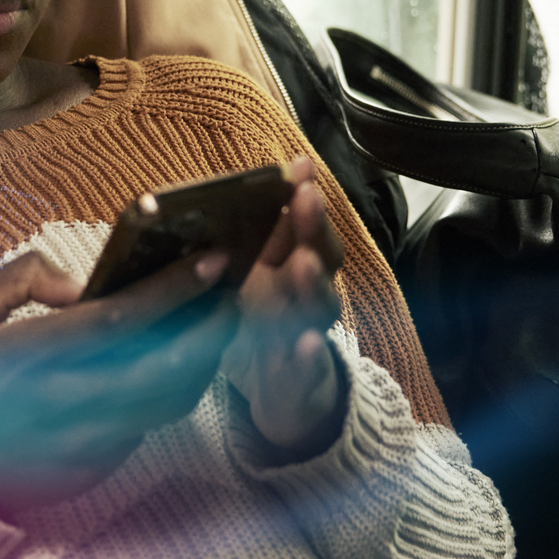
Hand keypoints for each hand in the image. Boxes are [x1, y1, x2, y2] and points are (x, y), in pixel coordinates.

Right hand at [0, 248, 236, 520]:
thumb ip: (26, 278)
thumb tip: (85, 285)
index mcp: (25, 356)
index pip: (120, 320)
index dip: (174, 289)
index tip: (213, 262)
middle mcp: (57, 405)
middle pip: (161, 369)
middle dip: (209, 329)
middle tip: (231, 295)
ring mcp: (77, 445)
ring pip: (166, 405)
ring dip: (201, 363)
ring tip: (214, 326)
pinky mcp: (89, 472)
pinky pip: (146, 429)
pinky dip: (169, 395)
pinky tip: (178, 366)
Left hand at [221, 157, 346, 461]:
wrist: (287, 393)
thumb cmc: (268, 323)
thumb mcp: (258, 277)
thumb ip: (258, 237)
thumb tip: (237, 187)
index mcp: (296, 266)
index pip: (308, 226)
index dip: (306, 195)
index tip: (299, 165)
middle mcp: (310, 295)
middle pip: (321, 257)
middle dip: (313, 227)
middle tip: (306, 197)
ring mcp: (310, 334)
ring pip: (320, 307)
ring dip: (314, 283)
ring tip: (302, 262)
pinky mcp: (302, 378)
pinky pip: (308, 366)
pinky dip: (309, 356)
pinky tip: (304, 342)